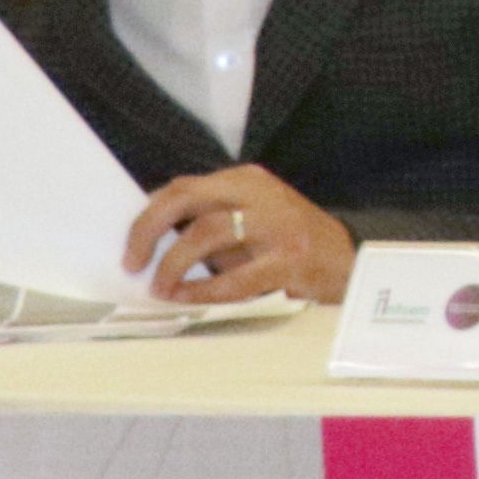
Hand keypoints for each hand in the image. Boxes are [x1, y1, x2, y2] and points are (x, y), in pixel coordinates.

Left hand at [129, 165, 353, 308]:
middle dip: (148, 230)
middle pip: (187, 198)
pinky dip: (201, 290)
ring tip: (160, 288)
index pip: (182, 187)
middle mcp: (260, 194)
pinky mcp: (290, 257)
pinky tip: (186, 298)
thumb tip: (151, 244)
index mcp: (246, 180)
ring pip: (206, 232)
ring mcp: (277, 223)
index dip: (147, 215)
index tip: (130, 245)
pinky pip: (234, 276)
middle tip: (132, 263)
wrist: (349, 264)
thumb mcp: (250, 221)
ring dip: (173, 265)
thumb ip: (209, 222)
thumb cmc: (289, 246)